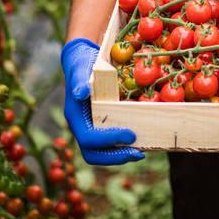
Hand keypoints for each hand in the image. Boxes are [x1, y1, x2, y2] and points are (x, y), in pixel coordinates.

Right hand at [61, 37, 143, 165]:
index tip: (131, 135)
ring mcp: (92, 128)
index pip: (88, 139)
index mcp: (76, 117)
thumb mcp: (81, 67)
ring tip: (142, 151)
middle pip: (94, 154)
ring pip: (103, 153)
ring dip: (122, 155)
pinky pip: (111, 144)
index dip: (109, 140)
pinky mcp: (102, 126)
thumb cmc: (83, 63)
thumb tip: (80, 93)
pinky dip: (125, 147)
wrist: (84, 61)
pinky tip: (141, 141)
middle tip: (139, 154)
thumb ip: (79, 79)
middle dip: (116, 156)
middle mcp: (82, 126)